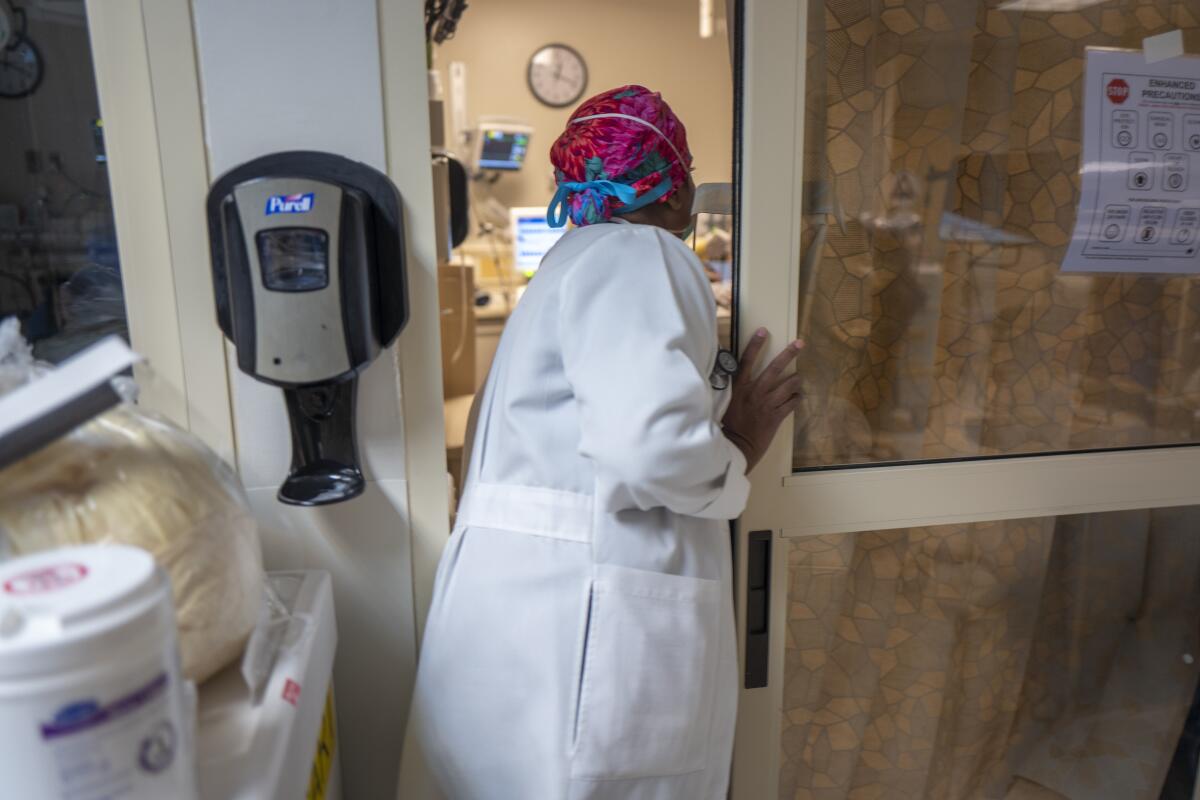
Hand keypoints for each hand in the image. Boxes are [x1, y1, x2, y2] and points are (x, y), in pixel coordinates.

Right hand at [721, 328, 803, 471]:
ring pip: (788, 385)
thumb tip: (733, 376)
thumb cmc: (726, 426)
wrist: (736, 447)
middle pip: (775, 368)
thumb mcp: (724, 403)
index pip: (747, 361)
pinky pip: (792, 403)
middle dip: (789, 354)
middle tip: (800, 343)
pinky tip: (797, 397)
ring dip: (795, 380)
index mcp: (739, 387)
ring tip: (798, 378)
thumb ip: (731, 389)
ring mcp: (767, 404)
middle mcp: (755, 392)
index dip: (755, 345)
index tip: (764, 331)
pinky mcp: (776, 417)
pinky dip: (796, 398)